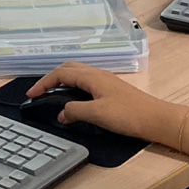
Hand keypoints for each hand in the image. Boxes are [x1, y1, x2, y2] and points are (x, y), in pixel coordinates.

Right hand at [26, 62, 176, 141]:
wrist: (157, 119)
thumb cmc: (128, 115)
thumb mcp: (97, 114)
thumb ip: (75, 110)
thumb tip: (61, 112)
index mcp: (92, 77)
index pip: (61, 73)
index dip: (44, 82)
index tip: (31, 95)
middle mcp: (98, 75)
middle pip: (69, 69)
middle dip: (52, 79)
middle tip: (40, 93)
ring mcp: (106, 82)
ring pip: (78, 77)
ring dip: (63, 84)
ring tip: (53, 98)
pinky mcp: (112, 92)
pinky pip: (86, 86)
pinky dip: (74, 91)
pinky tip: (75, 105)